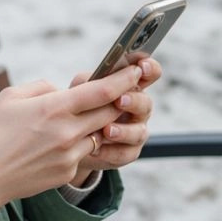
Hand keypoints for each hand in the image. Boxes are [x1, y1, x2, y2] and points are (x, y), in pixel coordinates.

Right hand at [0, 63, 143, 220]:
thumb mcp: (11, 96)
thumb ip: (43, 88)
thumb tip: (62, 91)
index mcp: (54, 108)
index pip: (103, 91)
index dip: (124, 79)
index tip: (136, 71)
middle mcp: (68, 132)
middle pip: (110, 113)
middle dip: (119, 101)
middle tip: (123, 90)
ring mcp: (70, 155)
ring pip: (99, 134)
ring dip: (98, 124)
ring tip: (81, 117)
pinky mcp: (67, 172)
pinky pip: (82, 152)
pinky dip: (78, 143)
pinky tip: (57, 142)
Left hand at [68, 56, 161, 181]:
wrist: (71, 140)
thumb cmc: (80, 107)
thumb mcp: (80, 90)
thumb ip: (88, 82)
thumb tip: (91, 78)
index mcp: (131, 86)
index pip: (149, 73)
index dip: (150, 68)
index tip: (142, 66)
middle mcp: (138, 108)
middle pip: (146, 103)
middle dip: (133, 101)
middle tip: (119, 100)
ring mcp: (136, 131)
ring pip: (138, 132)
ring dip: (123, 131)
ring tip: (106, 130)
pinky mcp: (127, 152)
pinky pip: (125, 153)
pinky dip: (110, 152)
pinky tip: (95, 149)